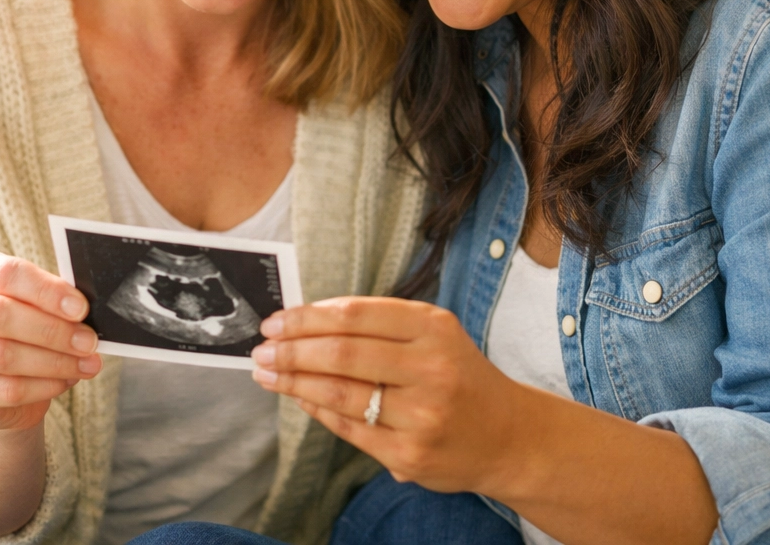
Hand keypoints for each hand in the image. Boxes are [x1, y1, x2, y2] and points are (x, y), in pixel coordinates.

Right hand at [0, 252, 101, 431]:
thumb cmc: (25, 322)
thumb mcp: (37, 300)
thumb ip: (55, 297)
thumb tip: (87, 309)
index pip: (8, 274)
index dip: (46, 291)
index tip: (81, 308)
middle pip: (0, 315)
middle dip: (52, 330)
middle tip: (88, 341)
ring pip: (3, 355)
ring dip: (54, 361)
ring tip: (86, 363)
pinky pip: (6, 389)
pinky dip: (43, 386)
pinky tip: (67, 380)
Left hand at [250, 296, 514, 492]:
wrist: (507, 435)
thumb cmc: (458, 374)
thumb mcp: (432, 333)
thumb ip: (378, 324)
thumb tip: (306, 321)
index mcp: (432, 327)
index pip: (354, 315)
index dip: (307, 317)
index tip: (276, 320)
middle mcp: (430, 368)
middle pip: (342, 352)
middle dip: (292, 349)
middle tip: (262, 348)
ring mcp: (421, 415)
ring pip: (340, 392)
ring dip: (294, 380)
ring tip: (267, 372)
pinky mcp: (410, 454)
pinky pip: (349, 428)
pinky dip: (316, 410)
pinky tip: (297, 397)